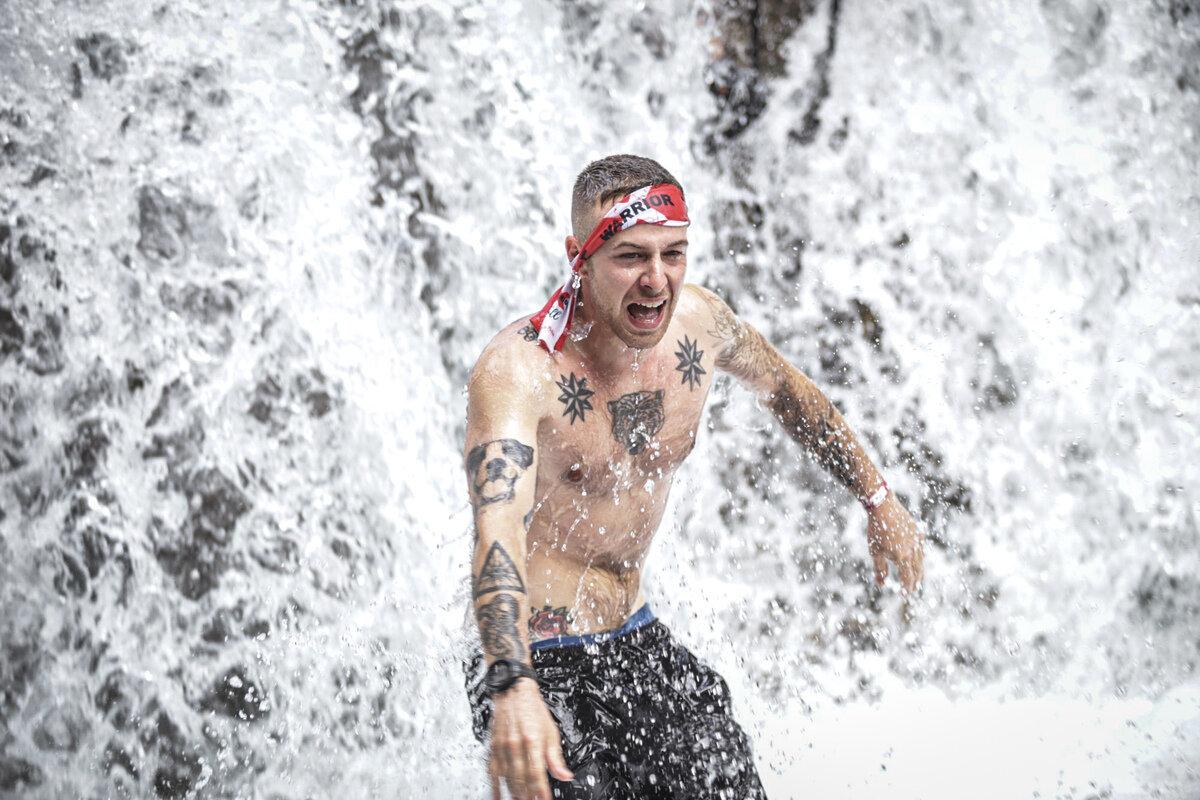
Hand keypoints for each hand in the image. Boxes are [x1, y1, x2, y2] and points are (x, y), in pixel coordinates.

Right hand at [489, 678, 573, 799]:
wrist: (513, 691)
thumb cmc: (533, 710)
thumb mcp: (551, 731)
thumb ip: (556, 757)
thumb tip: (565, 776)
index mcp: (532, 740)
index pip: (537, 774)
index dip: (541, 791)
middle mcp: (516, 745)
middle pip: (521, 779)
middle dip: (528, 796)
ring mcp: (502, 747)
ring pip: (507, 778)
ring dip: (514, 793)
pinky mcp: (493, 747)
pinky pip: (493, 771)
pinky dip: (495, 787)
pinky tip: (498, 797)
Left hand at [866, 494, 924, 592]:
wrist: (883, 507)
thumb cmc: (876, 530)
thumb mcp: (875, 552)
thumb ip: (880, 569)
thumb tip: (882, 584)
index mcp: (901, 556)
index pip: (907, 578)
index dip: (906, 588)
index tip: (904, 595)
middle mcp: (912, 550)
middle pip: (917, 571)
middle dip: (915, 582)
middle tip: (913, 589)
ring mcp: (917, 541)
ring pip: (921, 560)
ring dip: (918, 570)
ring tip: (917, 578)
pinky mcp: (918, 533)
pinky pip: (921, 549)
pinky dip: (919, 557)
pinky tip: (916, 559)